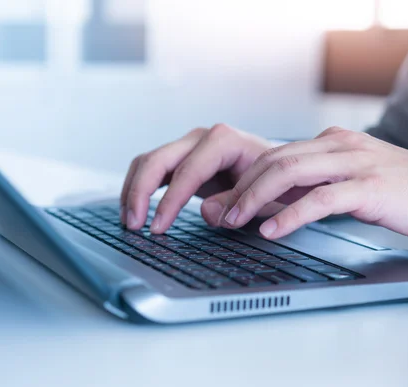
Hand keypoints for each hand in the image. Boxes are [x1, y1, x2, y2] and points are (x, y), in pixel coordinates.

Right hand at [120, 124, 274, 231]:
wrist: (277, 169)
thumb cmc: (274, 181)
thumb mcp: (265, 195)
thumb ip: (237, 203)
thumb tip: (206, 213)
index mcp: (225, 141)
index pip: (188, 171)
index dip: (169, 202)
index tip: (157, 228)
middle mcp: (202, 138)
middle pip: (158, 160)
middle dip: (140, 193)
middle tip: (134, 226)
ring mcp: (190, 146)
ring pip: (148, 162)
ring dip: (134, 191)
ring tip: (130, 222)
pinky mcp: (183, 158)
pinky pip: (152, 168)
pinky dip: (139, 188)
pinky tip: (135, 210)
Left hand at [219, 127, 407, 241]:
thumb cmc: (400, 192)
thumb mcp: (350, 182)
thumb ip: (314, 187)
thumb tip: (272, 206)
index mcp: (332, 143)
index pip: (277, 155)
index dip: (246, 179)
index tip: (225, 201)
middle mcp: (339, 147)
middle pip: (275, 160)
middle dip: (242, 187)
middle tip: (220, 212)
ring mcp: (355, 164)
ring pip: (290, 173)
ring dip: (256, 198)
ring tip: (234, 220)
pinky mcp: (369, 187)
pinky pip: (320, 199)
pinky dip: (291, 214)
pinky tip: (272, 229)